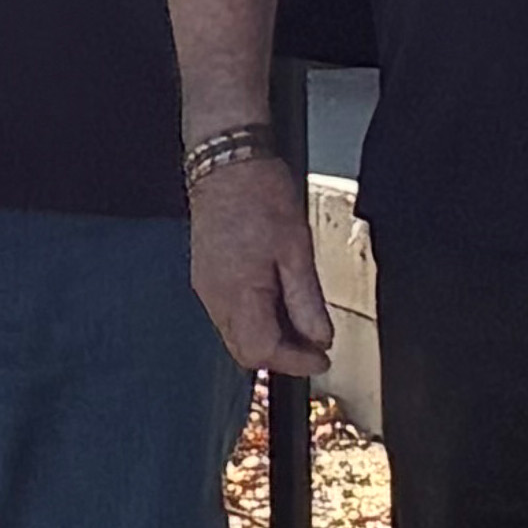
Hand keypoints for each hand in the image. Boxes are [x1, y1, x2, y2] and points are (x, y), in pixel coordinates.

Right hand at [189, 149, 334, 377]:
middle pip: (244, 351)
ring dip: (268, 338)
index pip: (262, 351)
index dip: (295, 362)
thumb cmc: (259, 196)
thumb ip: (306, 300)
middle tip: (313, 347)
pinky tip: (275, 301)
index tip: (321, 359)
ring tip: (299, 322)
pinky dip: (254, 319)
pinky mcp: (206, 276)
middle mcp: (215, 297)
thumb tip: (319, 337)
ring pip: (236, 335)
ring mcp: (207, 288)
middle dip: (281, 357)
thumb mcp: (296, 250)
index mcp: (238, 292)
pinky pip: (228, 314)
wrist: (226, 164)